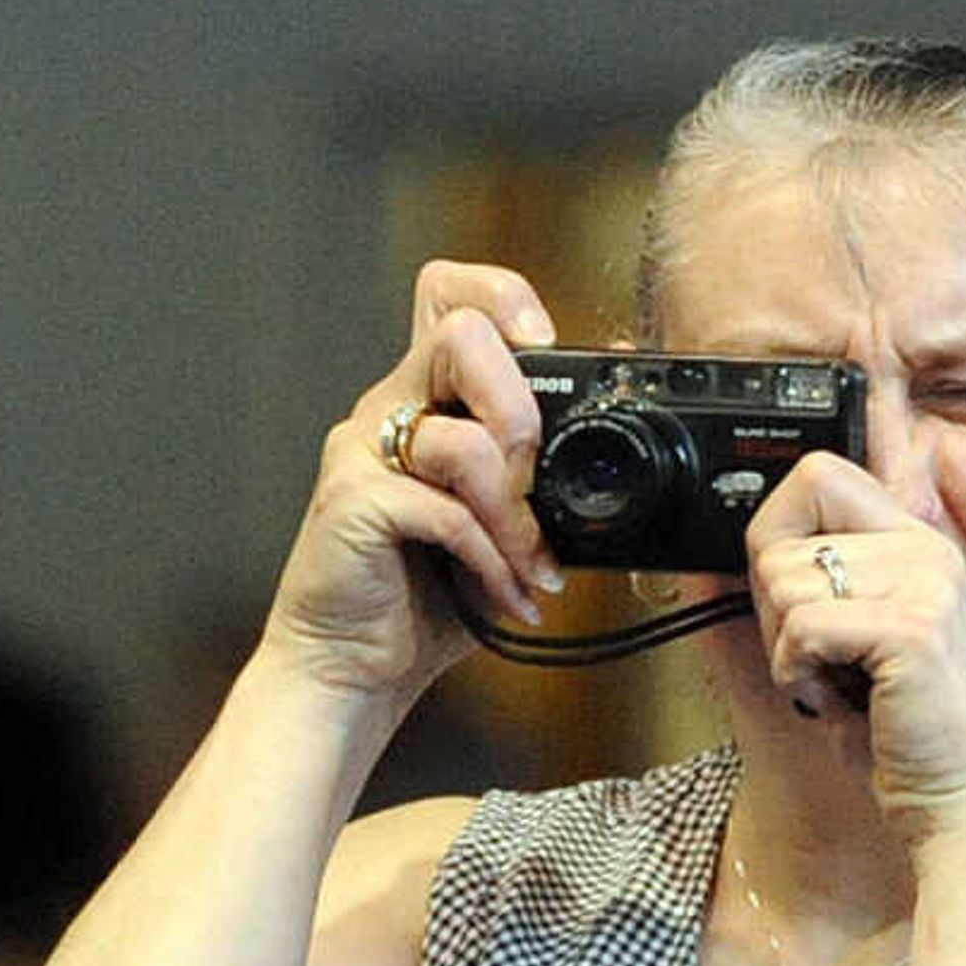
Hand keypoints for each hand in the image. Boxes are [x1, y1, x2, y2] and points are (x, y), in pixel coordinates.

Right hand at [261, 261, 570, 705]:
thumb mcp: (500, 527)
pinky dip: (491, 560)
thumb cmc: (423, 599)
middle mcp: (388, 410)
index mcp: (423, 399)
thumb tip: (614, 434)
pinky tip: (507, 596)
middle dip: (522, 410)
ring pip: (462, 438)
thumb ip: (537, 479)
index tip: (551, 358)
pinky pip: (445, 512)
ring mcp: (362, 453)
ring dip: (518, 516)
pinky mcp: (353, 503)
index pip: (452, 295)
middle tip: (536, 483)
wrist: (352, 669)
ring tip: (534, 569)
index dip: (507, 301)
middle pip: (461, 334)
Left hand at [743, 452, 965, 831]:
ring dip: (788, 650)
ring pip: (783, 581)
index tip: (791, 600)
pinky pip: (801, 629)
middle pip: (785, 529)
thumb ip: (826, 585)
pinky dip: (798, 677)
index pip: (818, 474)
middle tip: (819, 659)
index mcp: (919, 546)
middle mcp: (927, 552)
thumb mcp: (864, 643)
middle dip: (775, 605)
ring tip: (840, 686)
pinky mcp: (914, 630)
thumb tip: (753, 550)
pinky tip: (839, 704)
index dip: (777, 533)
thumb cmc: (912, 739)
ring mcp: (926, 585)